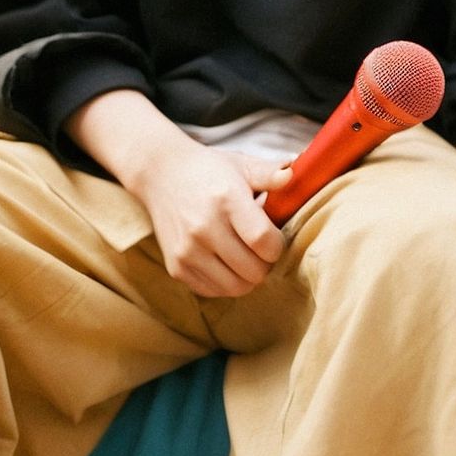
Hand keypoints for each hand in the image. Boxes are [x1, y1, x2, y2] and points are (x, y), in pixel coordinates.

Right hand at [136, 143, 291, 297]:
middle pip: (253, 270)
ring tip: (246, 256)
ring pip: (236, 287)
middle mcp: (204, 227)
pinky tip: (225, 261)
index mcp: (225, 199)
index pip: (263, 241)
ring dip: (248, 277)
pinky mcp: (176, 267)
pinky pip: (214, 290)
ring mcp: (188, 250)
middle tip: (261, 248)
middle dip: (265, 263)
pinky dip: (226, 282)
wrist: (160, 174)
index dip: (277, 245)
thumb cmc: (208, 170)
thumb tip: (295, 174)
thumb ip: (270, 173)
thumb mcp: (240, 164)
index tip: (274, 237)